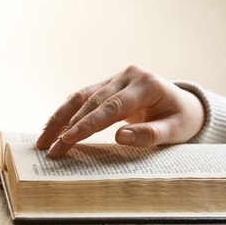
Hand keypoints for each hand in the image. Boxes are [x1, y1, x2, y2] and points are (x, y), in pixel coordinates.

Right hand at [36, 65, 204, 156]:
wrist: (182, 104)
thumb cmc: (181, 118)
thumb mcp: (175, 130)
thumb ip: (151, 134)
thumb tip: (120, 137)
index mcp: (146, 85)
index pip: (112, 106)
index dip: (88, 123)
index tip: (67, 139)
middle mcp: (128, 76)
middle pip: (92, 100)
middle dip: (68, 125)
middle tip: (50, 148)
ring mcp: (116, 78)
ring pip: (82, 96)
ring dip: (60, 117)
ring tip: (43, 139)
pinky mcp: (108, 84)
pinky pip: (83, 96)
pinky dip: (67, 112)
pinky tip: (53, 126)